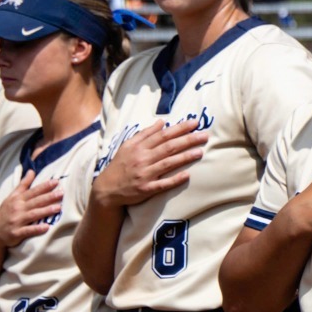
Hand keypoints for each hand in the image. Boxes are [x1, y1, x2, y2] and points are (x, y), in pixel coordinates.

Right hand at [0, 171, 65, 251]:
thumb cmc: (6, 212)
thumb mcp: (12, 197)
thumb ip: (23, 185)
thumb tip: (32, 171)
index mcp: (17, 199)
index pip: (33, 191)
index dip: (44, 186)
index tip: (56, 181)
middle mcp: (17, 209)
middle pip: (35, 202)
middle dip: (48, 197)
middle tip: (62, 193)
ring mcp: (17, 221)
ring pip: (33, 214)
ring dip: (45, 211)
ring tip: (58, 207)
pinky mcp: (16, 233)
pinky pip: (28, 231)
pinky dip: (37, 229)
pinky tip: (47, 227)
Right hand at [91, 119, 207, 208]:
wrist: (106, 189)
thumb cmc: (120, 165)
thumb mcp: (128, 146)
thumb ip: (145, 134)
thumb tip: (162, 122)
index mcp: (139, 147)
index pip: (163, 135)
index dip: (180, 128)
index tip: (195, 123)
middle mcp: (142, 159)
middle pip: (168, 147)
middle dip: (188, 140)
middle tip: (205, 135)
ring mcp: (144, 174)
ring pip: (168, 164)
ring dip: (185, 157)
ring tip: (200, 151)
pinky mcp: (145, 189)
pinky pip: (162, 184)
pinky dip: (175, 179)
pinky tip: (187, 175)